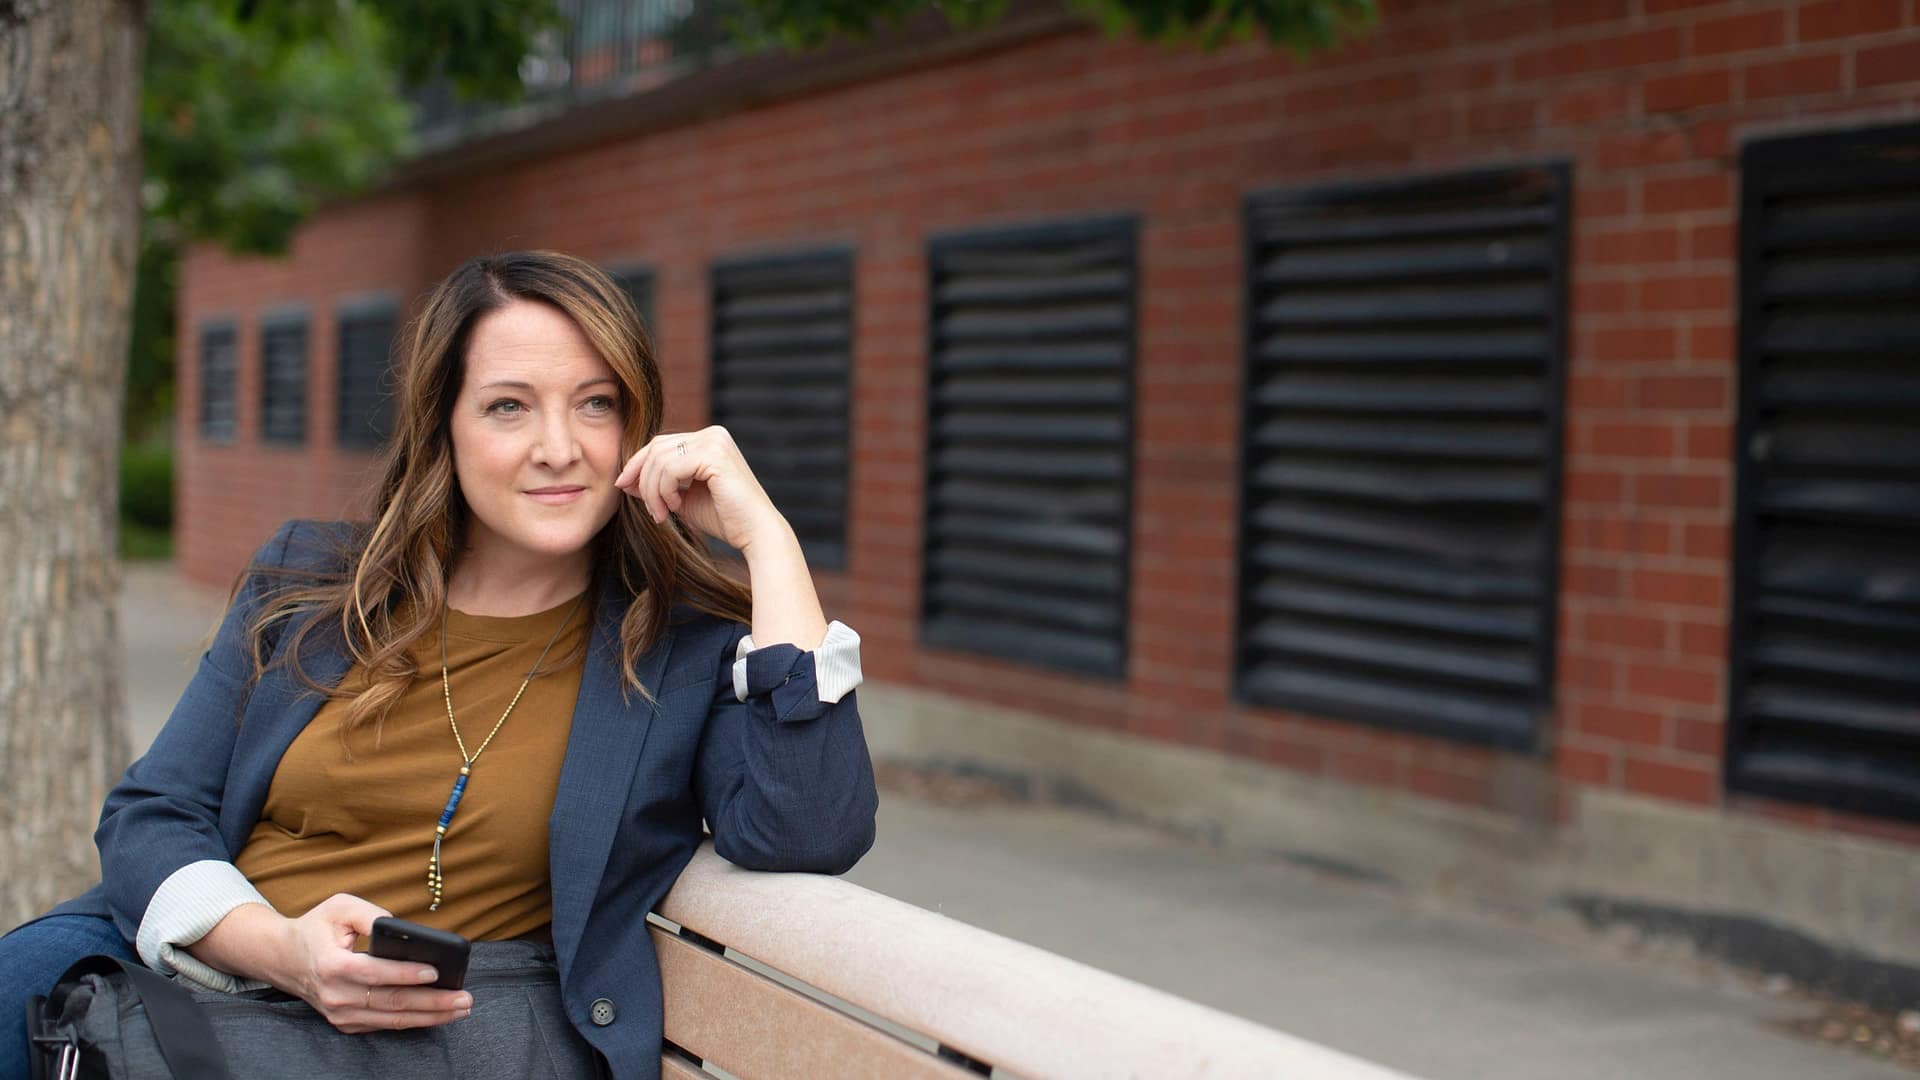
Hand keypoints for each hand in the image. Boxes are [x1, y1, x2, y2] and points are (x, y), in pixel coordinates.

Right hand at [279, 893, 471, 1032]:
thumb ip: (371, 914)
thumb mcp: (340, 907)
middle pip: (391, 1002)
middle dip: (432, 1001)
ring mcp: (340, 1013)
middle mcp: (335, 994)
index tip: (435, 971)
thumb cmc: (317, 928)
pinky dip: (413, 1021)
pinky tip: (438, 1014)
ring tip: (460, 1009)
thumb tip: (403, 928)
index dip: (405, 974)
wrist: (284, 958)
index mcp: (332, 965)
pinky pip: (384, 1024)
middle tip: (465, 998)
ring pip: (391, 1019)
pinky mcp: (345, 1022)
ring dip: (430, 1016)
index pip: (374, 973)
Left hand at [614, 425, 785, 551]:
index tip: (623, 487)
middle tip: (651, 511)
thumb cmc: (724, 518)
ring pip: (659, 458)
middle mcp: (713, 434)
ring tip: (662, 514)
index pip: (661, 444)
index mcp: (708, 440)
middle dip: (643, 480)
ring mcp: (715, 442)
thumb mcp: (682, 499)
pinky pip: (670, 468)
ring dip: (653, 491)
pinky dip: (665, 491)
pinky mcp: (714, 455)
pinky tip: (677, 508)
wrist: (755, 533)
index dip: (637, 464)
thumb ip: (657, 485)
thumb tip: (625, 480)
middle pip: (656, 447)